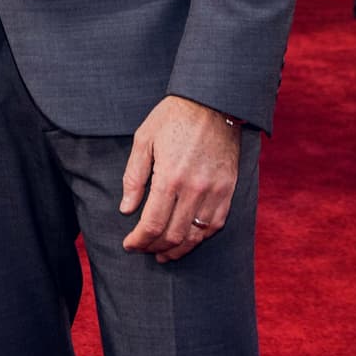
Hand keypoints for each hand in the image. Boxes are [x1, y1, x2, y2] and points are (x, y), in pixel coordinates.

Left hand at [120, 95, 241, 262]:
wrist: (212, 101)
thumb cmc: (173, 116)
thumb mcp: (144, 139)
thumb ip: (134, 176)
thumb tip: (126, 209)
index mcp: (169, 176)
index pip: (152, 224)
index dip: (139, 240)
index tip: (129, 244)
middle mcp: (193, 189)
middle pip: (173, 235)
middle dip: (154, 247)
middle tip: (143, 249)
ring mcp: (214, 192)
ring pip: (195, 236)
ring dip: (177, 250)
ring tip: (163, 253)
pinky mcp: (228, 190)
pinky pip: (214, 225)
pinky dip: (199, 238)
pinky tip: (187, 239)